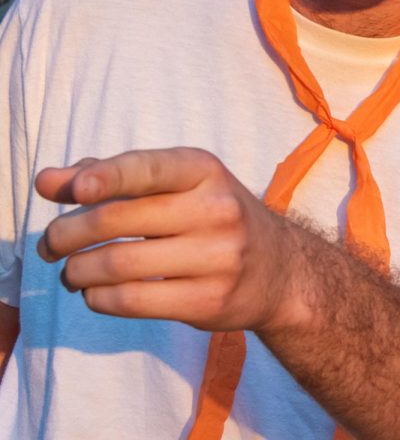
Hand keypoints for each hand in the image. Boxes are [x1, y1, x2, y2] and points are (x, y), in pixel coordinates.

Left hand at [35, 148, 298, 332]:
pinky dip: (97, 298)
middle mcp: (216, 209)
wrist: (280, 270)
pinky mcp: (209, 300)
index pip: (148, 168)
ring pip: (117, 265)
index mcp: (205, 171)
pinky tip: (95, 292)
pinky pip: (131, 301)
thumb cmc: (212, 217)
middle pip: (117, 220)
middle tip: (50, 243)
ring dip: (76, 271)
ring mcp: (217, 257)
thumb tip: (48, 181)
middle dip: (67, 233)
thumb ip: (112, 177)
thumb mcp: (178, 185)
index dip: (106, 177)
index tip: (73, 190)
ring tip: (71, 272)